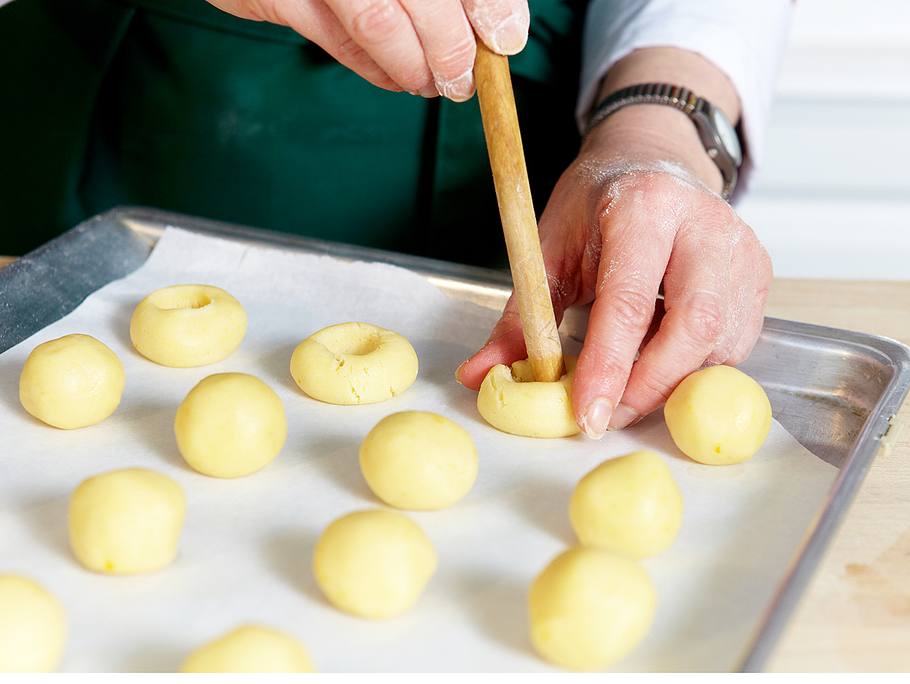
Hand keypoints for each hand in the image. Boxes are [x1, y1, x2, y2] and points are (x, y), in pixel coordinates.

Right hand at [208, 0, 528, 99]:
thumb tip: (502, 27)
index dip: (487, 4)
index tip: (505, 37)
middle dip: (450, 48)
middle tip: (464, 78)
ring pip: (377, 25)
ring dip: (414, 67)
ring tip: (436, 84)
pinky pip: (335, 40)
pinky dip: (375, 68)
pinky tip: (398, 78)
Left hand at [457, 104, 772, 437]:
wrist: (651, 161)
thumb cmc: (596, 205)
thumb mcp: (547, 247)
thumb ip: (519, 316)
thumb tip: (479, 374)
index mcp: (644, 207)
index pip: (629, 301)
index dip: (608, 366)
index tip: (587, 414)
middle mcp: (705, 225)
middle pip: (693, 328)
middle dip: (649, 386)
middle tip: (607, 413)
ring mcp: (741, 249)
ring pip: (720, 343)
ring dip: (672, 380)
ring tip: (629, 378)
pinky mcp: (758, 274)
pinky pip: (734, 342)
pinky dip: (695, 366)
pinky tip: (661, 356)